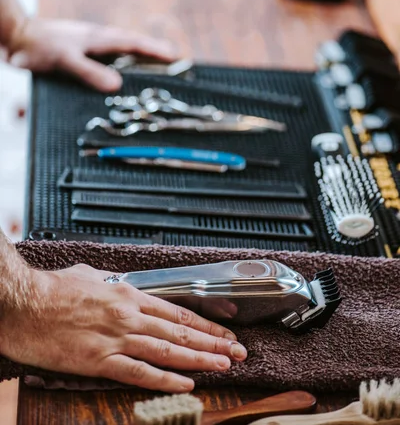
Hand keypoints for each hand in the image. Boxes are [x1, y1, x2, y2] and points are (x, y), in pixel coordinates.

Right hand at [0, 264, 246, 391]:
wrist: (24, 303)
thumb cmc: (53, 289)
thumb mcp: (90, 275)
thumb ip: (113, 283)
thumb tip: (123, 285)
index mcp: (127, 295)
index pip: (177, 312)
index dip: (205, 323)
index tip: (225, 330)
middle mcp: (128, 315)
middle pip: (180, 331)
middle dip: (213, 342)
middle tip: (238, 351)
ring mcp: (116, 338)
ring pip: (168, 351)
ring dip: (199, 360)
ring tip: (224, 365)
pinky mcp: (99, 360)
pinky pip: (139, 372)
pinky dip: (165, 380)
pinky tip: (185, 385)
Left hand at [7, 18, 175, 91]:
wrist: (15, 35)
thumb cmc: (38, 46)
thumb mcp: (65, 60)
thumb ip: (90, 72)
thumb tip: (117, 85)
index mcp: (98, 38)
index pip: (134, 43)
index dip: (156, 51)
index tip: (176, 57)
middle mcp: (96, 39)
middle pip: (132, 44)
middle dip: (153, 52)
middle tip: (173, 60)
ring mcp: (87, 44)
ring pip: (119, 49)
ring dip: (137, 56)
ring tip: (154, 65)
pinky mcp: (78, 51)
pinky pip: (106, 55)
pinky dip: (119, 61)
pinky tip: (117, 70)